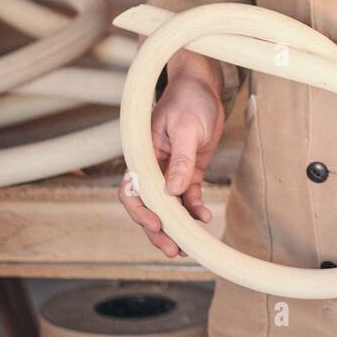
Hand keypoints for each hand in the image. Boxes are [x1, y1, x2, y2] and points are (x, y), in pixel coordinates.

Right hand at [116, 65, 224, 258]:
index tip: (157, 225)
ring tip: (189, 245)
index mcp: (143, 155)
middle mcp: (153, 167)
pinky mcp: (188, 171)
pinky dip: (194, 209)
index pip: (132, 190)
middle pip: (148, 205)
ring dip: (177, 225)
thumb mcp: (186, 127)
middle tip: (173, 249)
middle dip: (158, 229)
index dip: (141, 211)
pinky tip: (204, 218)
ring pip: (168, 206)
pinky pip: (188, 196)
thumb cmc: (189, 99)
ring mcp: (170, 170)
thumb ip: (181, 159)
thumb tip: (173, 191)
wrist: (202, 86)